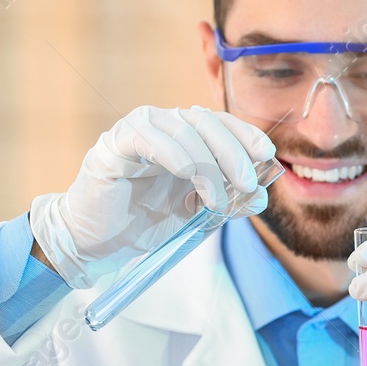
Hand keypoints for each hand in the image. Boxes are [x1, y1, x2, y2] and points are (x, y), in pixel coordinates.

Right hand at [29, 106, 273, 287]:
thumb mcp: (198, 215)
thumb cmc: (146, 222)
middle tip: (246, 183)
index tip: (267, 155)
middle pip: (206, 123)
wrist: (100, 242)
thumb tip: (259, 195)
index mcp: (185, 137)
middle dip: (232, 153)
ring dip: (207, 165)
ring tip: (216, 201)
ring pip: (182, 131)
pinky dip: (173, 154)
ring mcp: (138, 131)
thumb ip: (228, 201)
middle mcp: (163, 125)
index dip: (245, 135)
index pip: (221, 124)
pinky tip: (186, 174)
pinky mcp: (114, 144)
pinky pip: (147, 137)